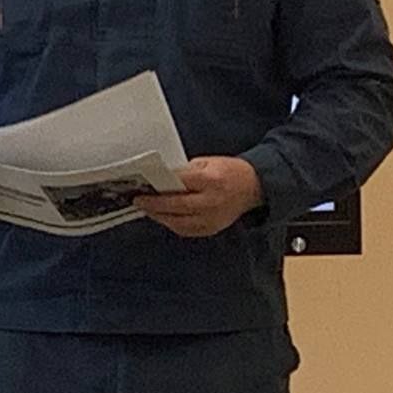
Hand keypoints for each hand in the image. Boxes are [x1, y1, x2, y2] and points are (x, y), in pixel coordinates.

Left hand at [134, 156, 263, 237]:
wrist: (253, 187)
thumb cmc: (230, 172)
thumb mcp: (208, 162)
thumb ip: (186, 171)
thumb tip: (163, 178)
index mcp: (210, 180)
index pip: (178, 184)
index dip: (159, 186)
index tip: (144, 186)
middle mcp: (211, 201)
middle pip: (176, 206)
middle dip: (154, 204)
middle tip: (139, 201)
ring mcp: (212, 218)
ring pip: (179, 222)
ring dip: (160, 217)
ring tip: (148, 210)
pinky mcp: (212, 229)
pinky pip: (186, 230)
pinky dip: (172, 224)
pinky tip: (163, 218)